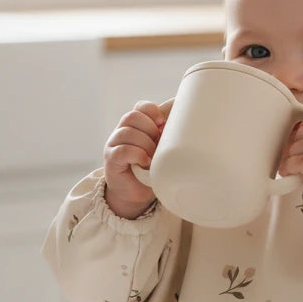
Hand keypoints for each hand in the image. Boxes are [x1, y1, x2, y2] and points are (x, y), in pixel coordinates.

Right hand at [103, 100, 168, 218]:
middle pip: (132, 116)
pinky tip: (145, 163)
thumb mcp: (162, 151)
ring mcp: (114, 144)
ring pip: (127, 132)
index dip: (152, 111)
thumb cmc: (152, 170)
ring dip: (145, 144)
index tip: (163, 124)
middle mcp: (121, 132)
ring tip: (152, 158)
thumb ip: (168, 138)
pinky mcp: (111, 159)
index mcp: (135, 126)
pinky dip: (137, 155)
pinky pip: (123, 150)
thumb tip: (190, 129)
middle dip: (150, 129)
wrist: (135, 194)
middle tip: (157, 146)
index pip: (140, 107)